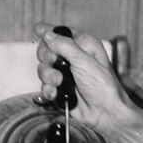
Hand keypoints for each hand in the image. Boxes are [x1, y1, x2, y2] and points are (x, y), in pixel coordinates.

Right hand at [33, 23, 140, 138]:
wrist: (104, 113)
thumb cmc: (103, 87)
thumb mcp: (84, 61)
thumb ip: (64, 46)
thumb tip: (49, 35)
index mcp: (83, 45)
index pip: (61, 33)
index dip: (49, 32)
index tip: (38, 29)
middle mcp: (73, 57)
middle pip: (47, 50)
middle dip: (47, 58)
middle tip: (53, 63)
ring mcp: (65, 74)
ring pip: (44, 69)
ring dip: (48, 76)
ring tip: (58, 82)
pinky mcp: (60, 89)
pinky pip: (45, 85)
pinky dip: (47, 89)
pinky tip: (55, 93)